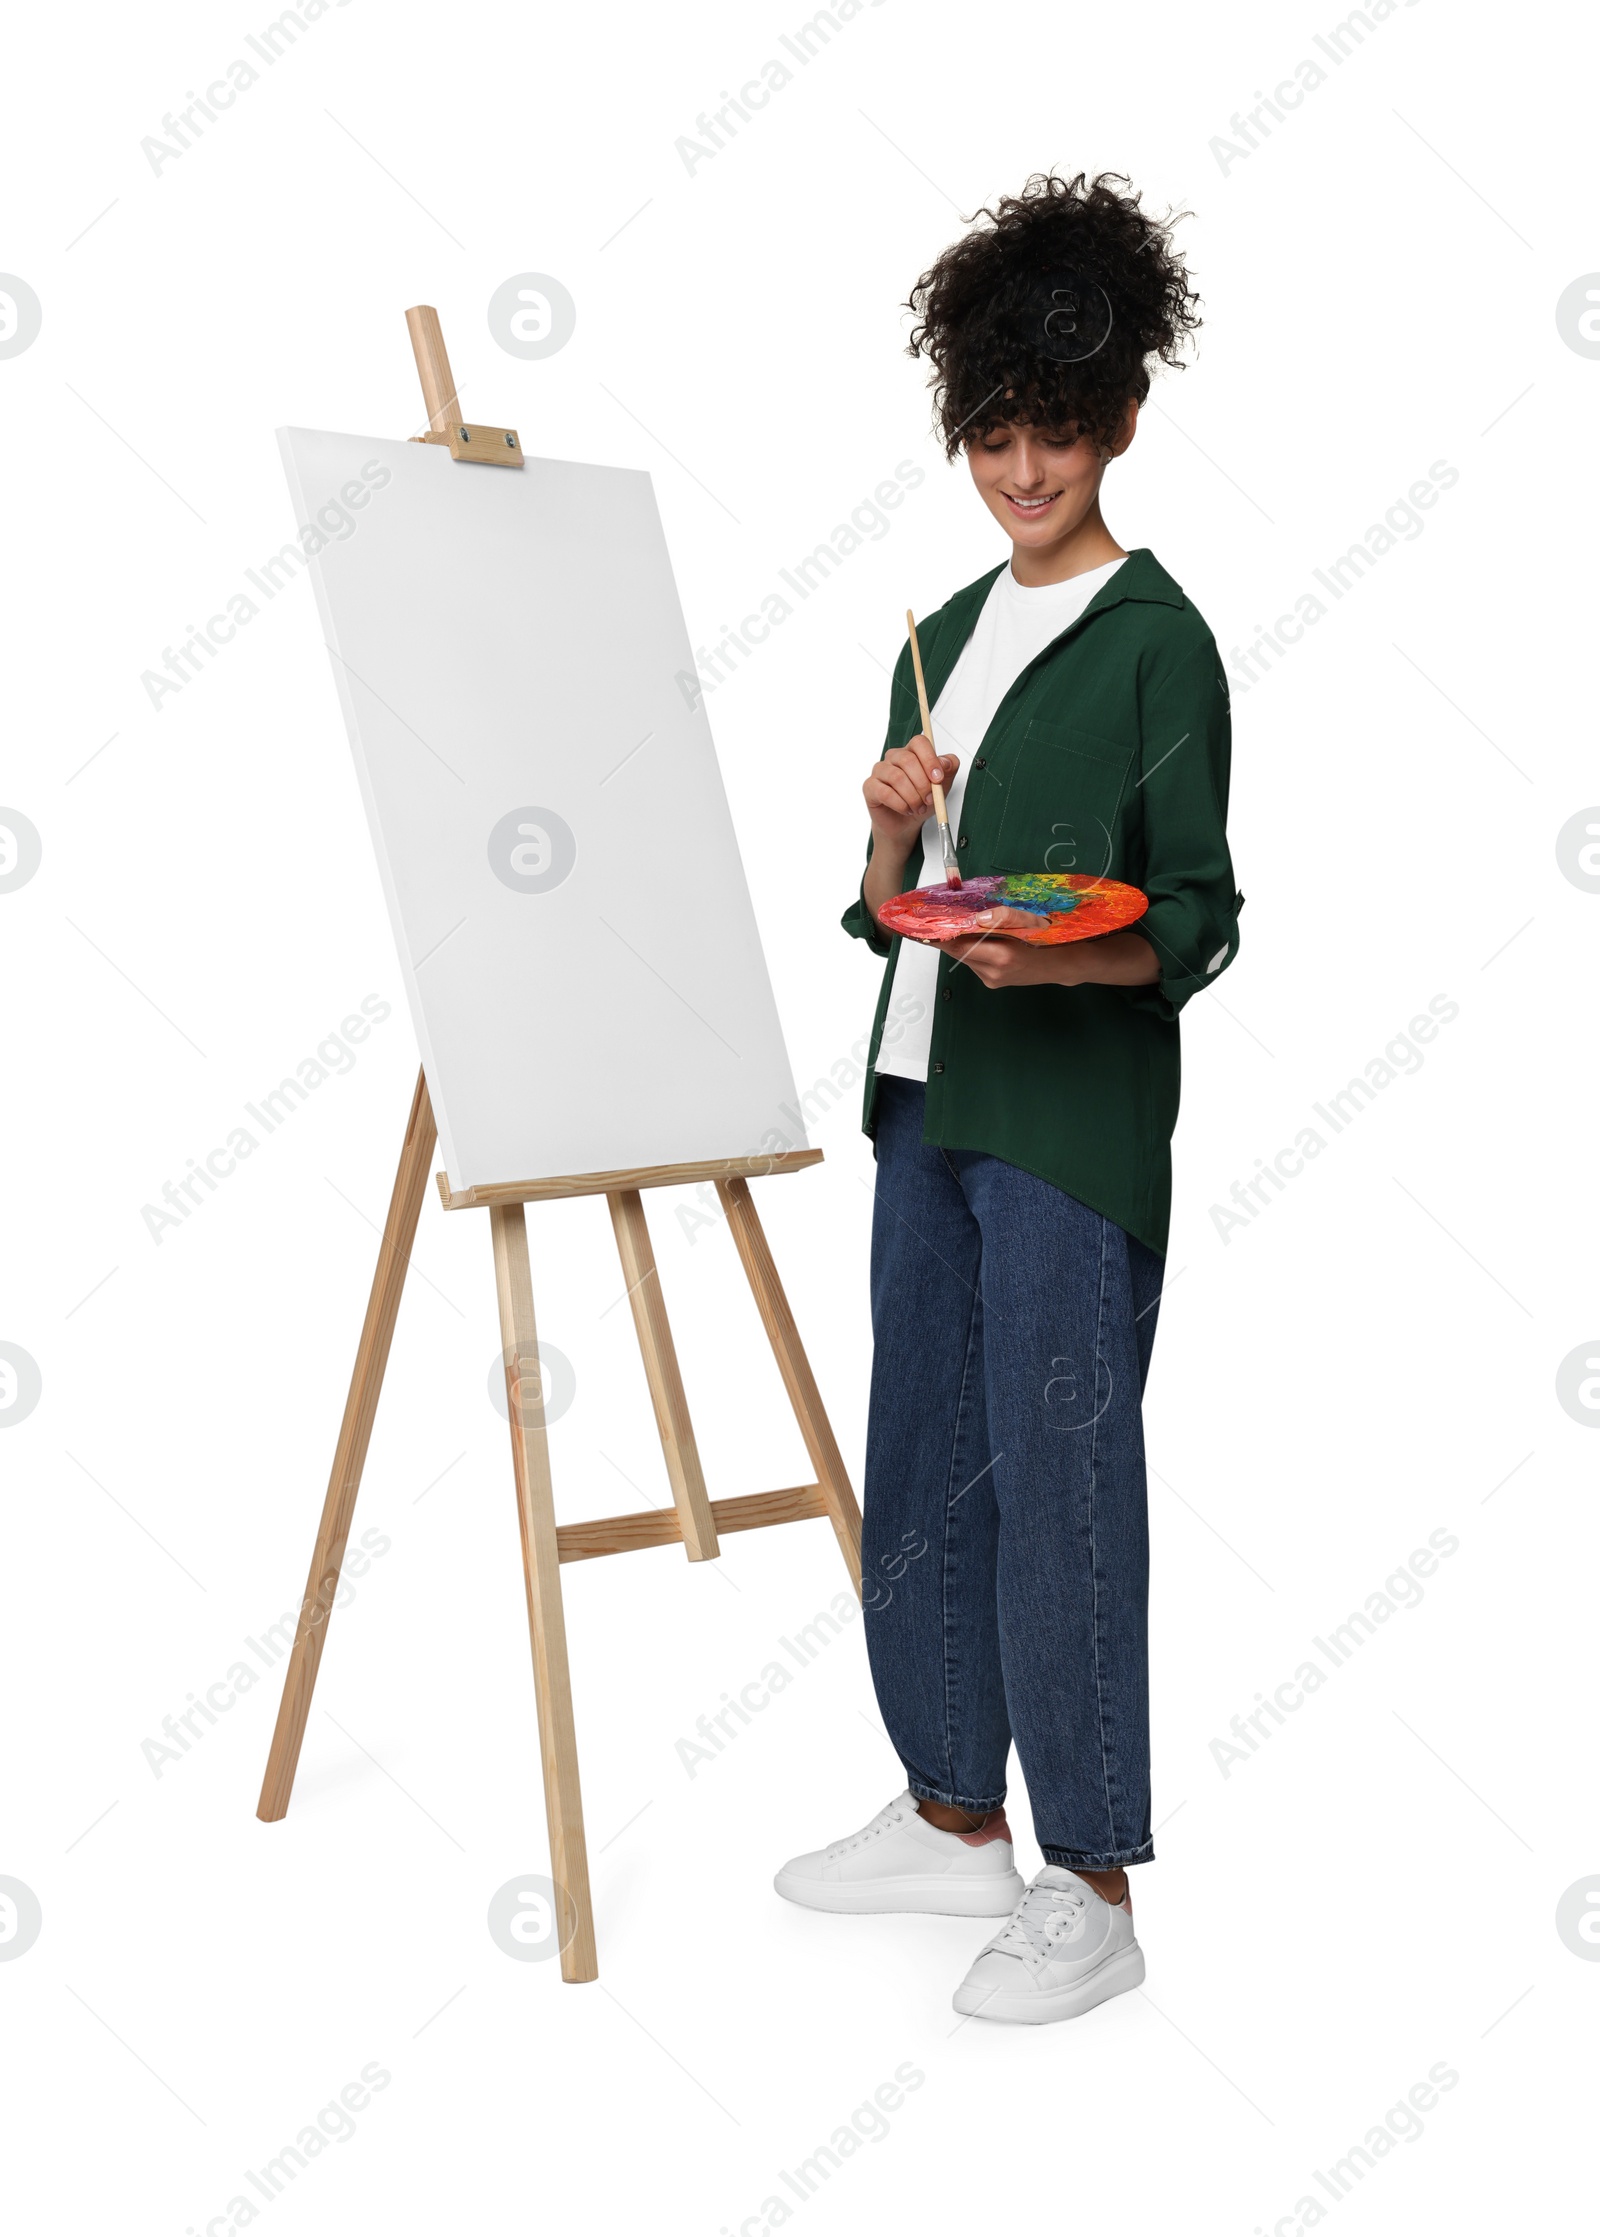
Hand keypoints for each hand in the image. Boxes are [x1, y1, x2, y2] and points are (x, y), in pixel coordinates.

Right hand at [863, 734, 959, 853]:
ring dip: (912, 797)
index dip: (930, 759)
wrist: (906, 823)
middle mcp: (894, 758)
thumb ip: (948, 770)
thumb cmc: (922, 801)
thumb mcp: (943, 785)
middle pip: (908, 760)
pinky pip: (885, 793)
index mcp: (911, 752)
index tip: (938, 778)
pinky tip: (906, 810)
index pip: (919, 743)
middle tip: (930, 799)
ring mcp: (880, 771)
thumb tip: (946, 762)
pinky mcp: (870, 787)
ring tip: (918, 807)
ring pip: (897, 777)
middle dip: (923, 783)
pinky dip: (900, 805)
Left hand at [938, 920, 1160, 990]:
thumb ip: (1002, 918)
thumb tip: (974, 918)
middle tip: (934, 920)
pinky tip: (974, 939)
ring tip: (954, 925)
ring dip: (959, 942)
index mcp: (1002, 957)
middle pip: (958, 952)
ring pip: (965, 957)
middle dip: (947, 936)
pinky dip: (971, 949)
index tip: (922, 926)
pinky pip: (974, 963)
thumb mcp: (1029, 922)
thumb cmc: (1049, 939)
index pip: (960, 945)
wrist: (1064, 965)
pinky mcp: (993, 983)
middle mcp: (993, 973)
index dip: (940, 935)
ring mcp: (992, 980)